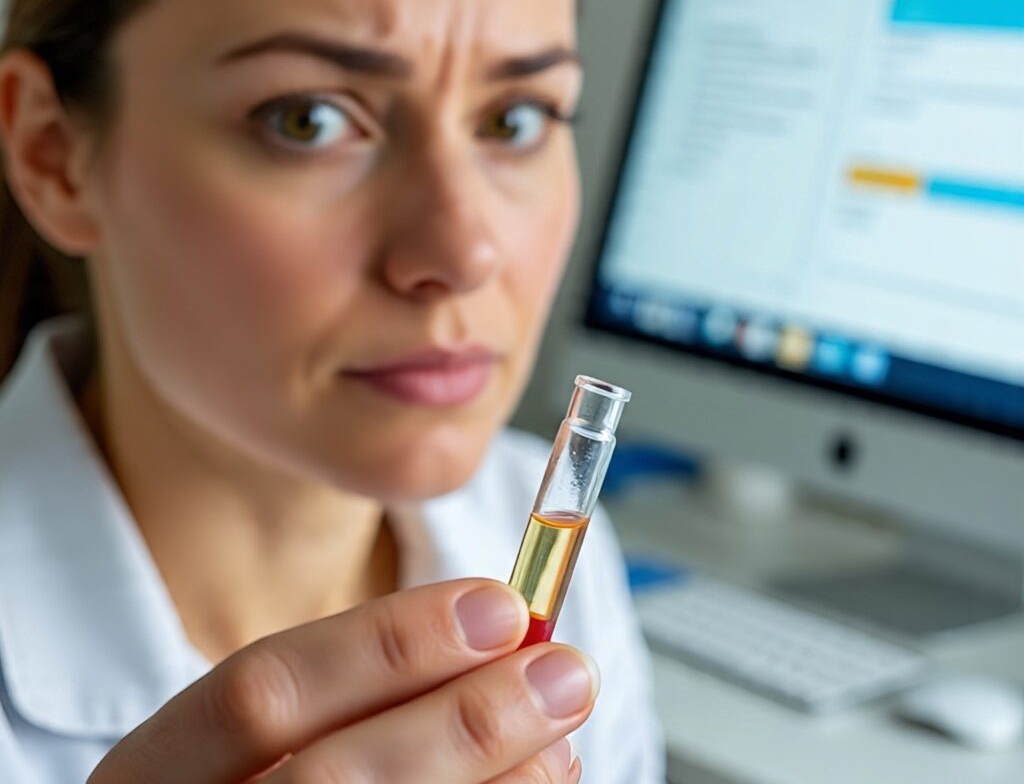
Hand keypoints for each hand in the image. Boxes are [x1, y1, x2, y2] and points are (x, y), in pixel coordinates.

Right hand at [87, 579, 592, 782]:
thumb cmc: (265, 779)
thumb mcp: (263, 734)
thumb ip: (355, 687)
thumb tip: (502, 634)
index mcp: (155, 775)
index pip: (257, 692)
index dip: (385, 642)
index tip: (498, 604)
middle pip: (331, 782)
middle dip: (461, 721)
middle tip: (563, 671)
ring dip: (497, 781)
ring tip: (561, 731)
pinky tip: (538, 783)